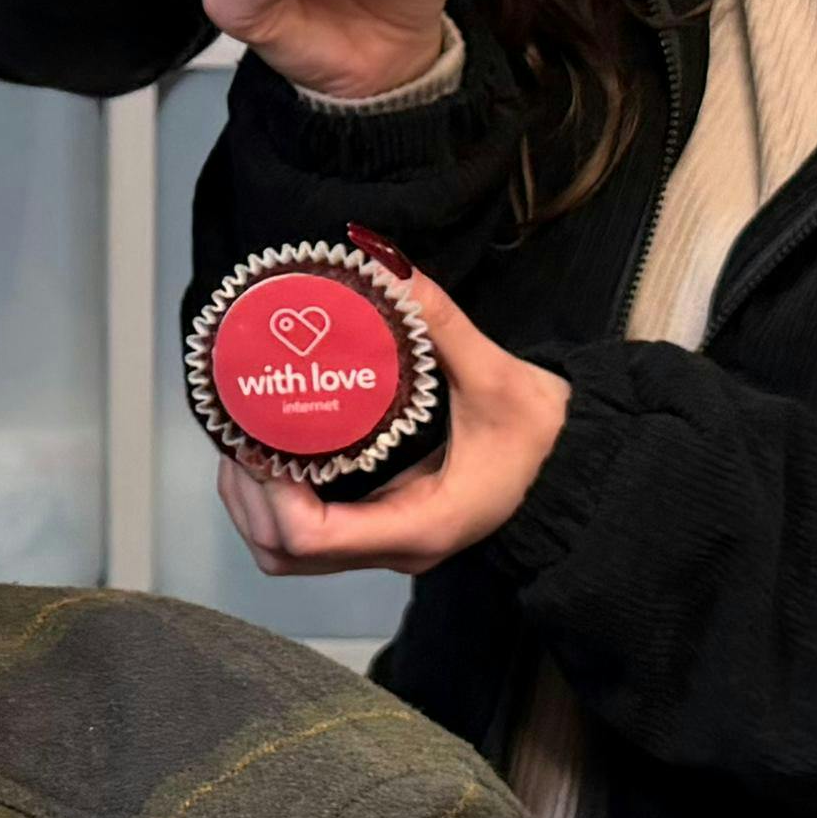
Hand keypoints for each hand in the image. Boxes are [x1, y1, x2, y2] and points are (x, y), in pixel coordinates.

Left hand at [215, 254, 571, 576]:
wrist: (576, 469)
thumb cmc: (545, 435)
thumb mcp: (499, 377)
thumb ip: (442, 323)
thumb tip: (386, 264)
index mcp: (420, 524)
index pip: (311, 536)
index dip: (269, 491)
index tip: (259, 435)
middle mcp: (395, 548)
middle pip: (281, 552)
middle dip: (247, 494)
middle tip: (240, 429)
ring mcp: (385, 546)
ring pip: (286, 552)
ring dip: (252, 503)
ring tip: (245, 437)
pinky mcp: (380, 532)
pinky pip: (305, 536)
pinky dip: (273, 503)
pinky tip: (270, 450)